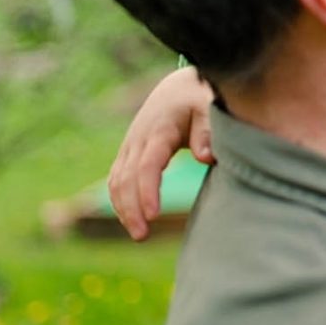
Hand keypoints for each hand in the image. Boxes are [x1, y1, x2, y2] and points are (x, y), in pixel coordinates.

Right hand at [108, 66, 214, 240]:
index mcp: (159, 130)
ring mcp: (130, 147)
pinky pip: (116, 180)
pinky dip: (120, 201)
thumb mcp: (209, 108)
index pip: (148, 165)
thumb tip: (205, 157)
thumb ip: (208, 131)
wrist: (178, 89)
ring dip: (123, 209)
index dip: (147, 191)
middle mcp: (138, 140)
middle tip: (143, 235)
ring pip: (116, 181)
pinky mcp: (128, 155)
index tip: (153, 215)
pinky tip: (132, 221)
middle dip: (131, 208)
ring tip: (139, 235)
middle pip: (126, 178)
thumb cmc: (199, 100)